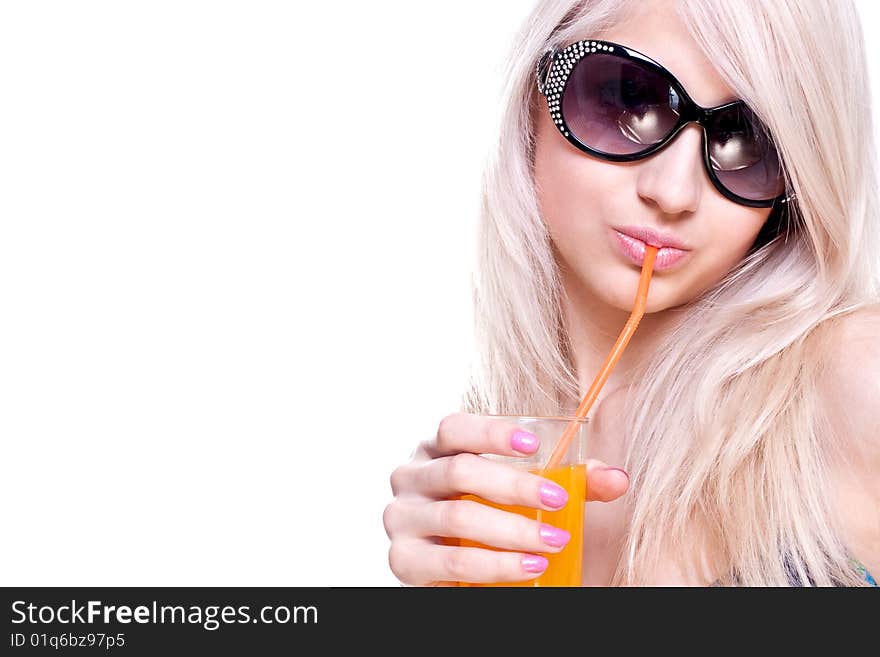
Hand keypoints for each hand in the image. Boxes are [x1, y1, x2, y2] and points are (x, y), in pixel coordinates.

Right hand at [382, 412, 629, 585]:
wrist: (452, 570)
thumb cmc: (489, 517)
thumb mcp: (524, 494)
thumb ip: (569, 482)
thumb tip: (618, 478)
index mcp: (435, 449)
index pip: (454, 426)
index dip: (491, 431)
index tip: (534, 444)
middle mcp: (411, 476)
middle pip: (460, 470)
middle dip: (515, 486)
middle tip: (559, 501)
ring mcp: (401, 518)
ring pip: (457, 516)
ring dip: (511, 531)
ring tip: (552, 541)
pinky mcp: (403, 559)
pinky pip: (449, 561)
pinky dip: (493, 565)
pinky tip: (528, 567)